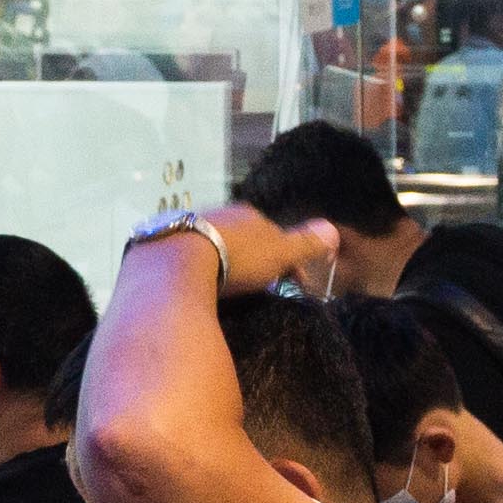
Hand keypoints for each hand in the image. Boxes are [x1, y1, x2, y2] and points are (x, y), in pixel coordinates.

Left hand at [190, 205, 340, 296]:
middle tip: (260, 288)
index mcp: (249, 214)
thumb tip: (333, 229)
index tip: (292, 284)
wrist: (180, 261)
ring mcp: (193, 226)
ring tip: (231, 288)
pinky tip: (201, 283)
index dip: (287, 259)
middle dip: (256, 260)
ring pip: (219, 245)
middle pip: (246, 239)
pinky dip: (202, 268)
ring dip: (228, 263)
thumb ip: (305, 243)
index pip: (275, 234)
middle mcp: (221, 214)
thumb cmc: (238, 257)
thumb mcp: (280, 252)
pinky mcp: (170, 244)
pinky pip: (193, 257)